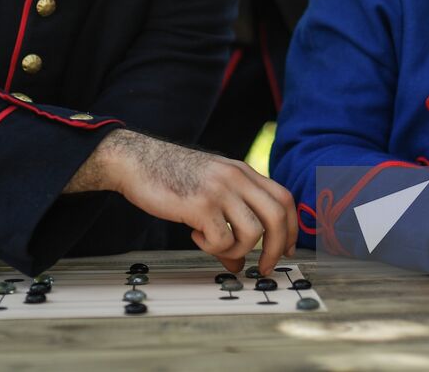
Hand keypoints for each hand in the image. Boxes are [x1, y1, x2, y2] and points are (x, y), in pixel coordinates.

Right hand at [67, 129, 296, 273]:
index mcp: (242, 172)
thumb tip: (238, 264)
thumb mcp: (208, 191)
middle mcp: (236, 177)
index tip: (288, 250)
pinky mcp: (200, 204)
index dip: (292, 228)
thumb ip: (230, 219)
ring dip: (237, 250)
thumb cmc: (170, 177)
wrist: (137, 161)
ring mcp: (219, 190)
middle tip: (264, 267)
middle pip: (277, 216)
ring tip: (215, 245)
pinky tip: (194, 235)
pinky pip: (222, 240)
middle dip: (276, 248)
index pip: (284, 198)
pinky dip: (212, 247)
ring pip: (253, 232)